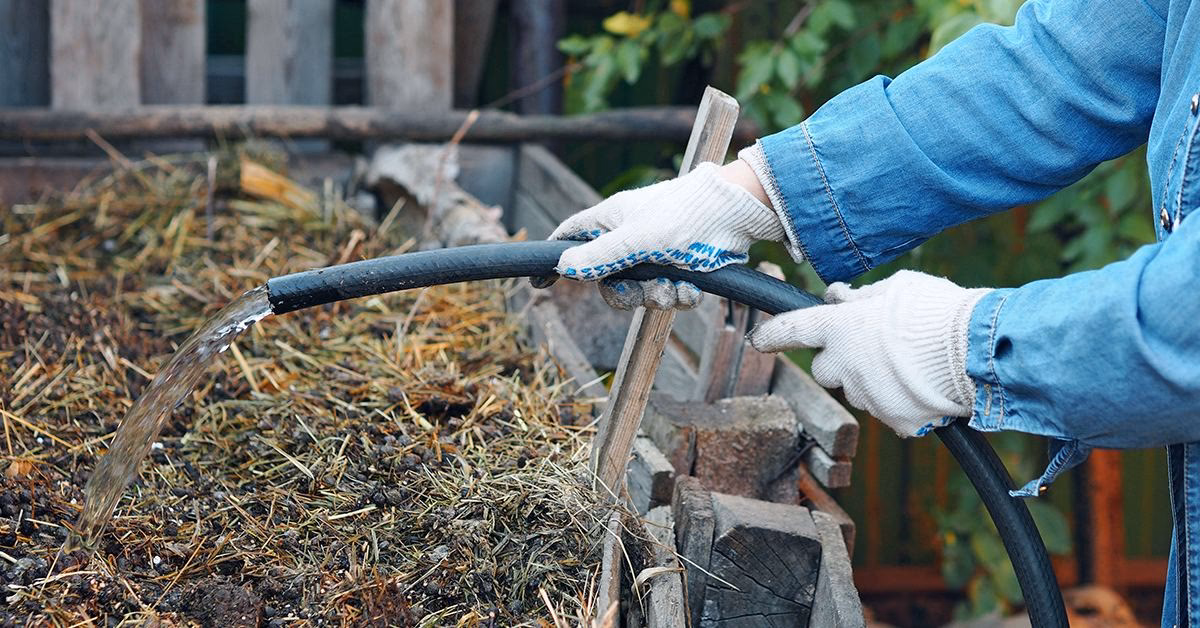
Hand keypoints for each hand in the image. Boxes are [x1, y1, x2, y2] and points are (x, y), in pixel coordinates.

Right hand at [533, 160, 786, 309]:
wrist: (737, 214)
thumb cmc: (685, 215)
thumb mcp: (637, 239)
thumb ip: (600, 255)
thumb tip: (563, 267)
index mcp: (611, 220)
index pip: (571, 238)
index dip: (556, 258)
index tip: (541, 281)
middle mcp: (629, 237)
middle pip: (608, 279)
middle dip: (627, 294)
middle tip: (642, 293)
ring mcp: (655, 253)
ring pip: (641, 290)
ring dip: (659, 296)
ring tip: (677, 289)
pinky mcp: (680, 266)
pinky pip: (669, 291)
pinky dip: (680, 295)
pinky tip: (693, 290)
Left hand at [749, 270, 992, 436]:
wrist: (981, 352)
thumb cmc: (940, 310)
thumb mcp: (899, 287)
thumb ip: (862, 297)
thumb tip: (839, 298)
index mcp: (840, 328)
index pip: (793, 330)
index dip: (773, 335)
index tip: (760, 339)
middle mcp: (846, 366)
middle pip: (825, 369)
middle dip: (839, 360)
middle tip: (870, 347)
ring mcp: (869, 397)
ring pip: (859, 390)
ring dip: (872, 379)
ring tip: (911, 362)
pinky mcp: (895, 421)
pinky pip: (889, 411)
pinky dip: (901, 400)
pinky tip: (925, 383)